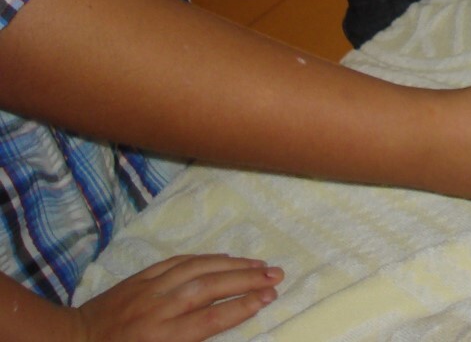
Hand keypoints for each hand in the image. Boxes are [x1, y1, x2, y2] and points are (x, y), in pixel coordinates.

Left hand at [73, 255, 280, 341]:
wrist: (73, 341)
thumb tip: (220, 325)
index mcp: (161, 338)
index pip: (210, 319)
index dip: (242, 307)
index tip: (269, 298)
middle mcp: (158, 310)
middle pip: (209, 288)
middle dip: (246, 280)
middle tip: (277, 275)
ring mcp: (149, 289)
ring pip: (197, 268)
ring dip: (232, 264)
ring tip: (260, 264)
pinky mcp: (140, 277)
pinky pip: (178, 261)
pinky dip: (205, 258)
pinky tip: (225, 258)